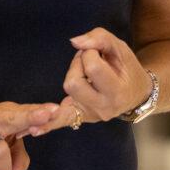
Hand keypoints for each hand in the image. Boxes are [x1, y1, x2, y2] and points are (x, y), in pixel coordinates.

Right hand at [0, 100, 61, 169]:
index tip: (55, 110)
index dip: (39, 111)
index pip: (25, 111)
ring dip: (5, 168)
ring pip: (1, 153)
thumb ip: (18, 150)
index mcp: (5, 111)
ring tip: (1, 169)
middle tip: (46, 116)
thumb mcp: (1, 133)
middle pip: (14, 118)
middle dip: (30, 117)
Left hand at [16, 27, 153, 137]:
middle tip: (89, 61)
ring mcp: (90, 115)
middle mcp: (103, 108)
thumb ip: (99, 39)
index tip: (98, 52)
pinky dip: (47, 125)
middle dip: (78, 64)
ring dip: (73, 74)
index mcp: (116, 91)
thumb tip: (74, 41)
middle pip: (73, 82)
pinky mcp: (79, 117)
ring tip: (85, 72)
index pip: (92, 67)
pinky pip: (61, 121)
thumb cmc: (128, 69)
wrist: (136, 94)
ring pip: (67, 90)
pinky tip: (33, 130)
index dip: (90, 53)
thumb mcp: (120, 48)